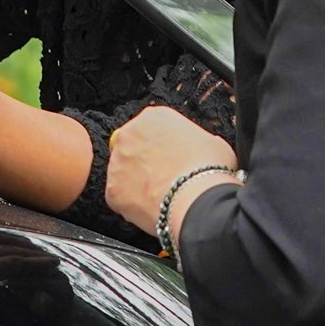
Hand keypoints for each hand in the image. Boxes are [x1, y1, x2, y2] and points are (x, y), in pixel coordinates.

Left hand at [105, 105, 236, 235]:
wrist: (197, 199)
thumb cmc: (209, 170)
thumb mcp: (213, 142)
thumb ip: (197, 140)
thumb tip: (200, 148)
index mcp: (155, 117)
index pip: (151, 128)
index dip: (161, 147)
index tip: (169, 159)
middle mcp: (130, 133)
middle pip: (132, 147)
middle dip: (144, 162)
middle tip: (162, 178)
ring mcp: (117, 161)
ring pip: (123, 172)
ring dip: (135, 183)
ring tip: (159, 196)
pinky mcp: (112, 189)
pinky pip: (119, 197)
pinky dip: (132, 205)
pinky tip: (151, 208)